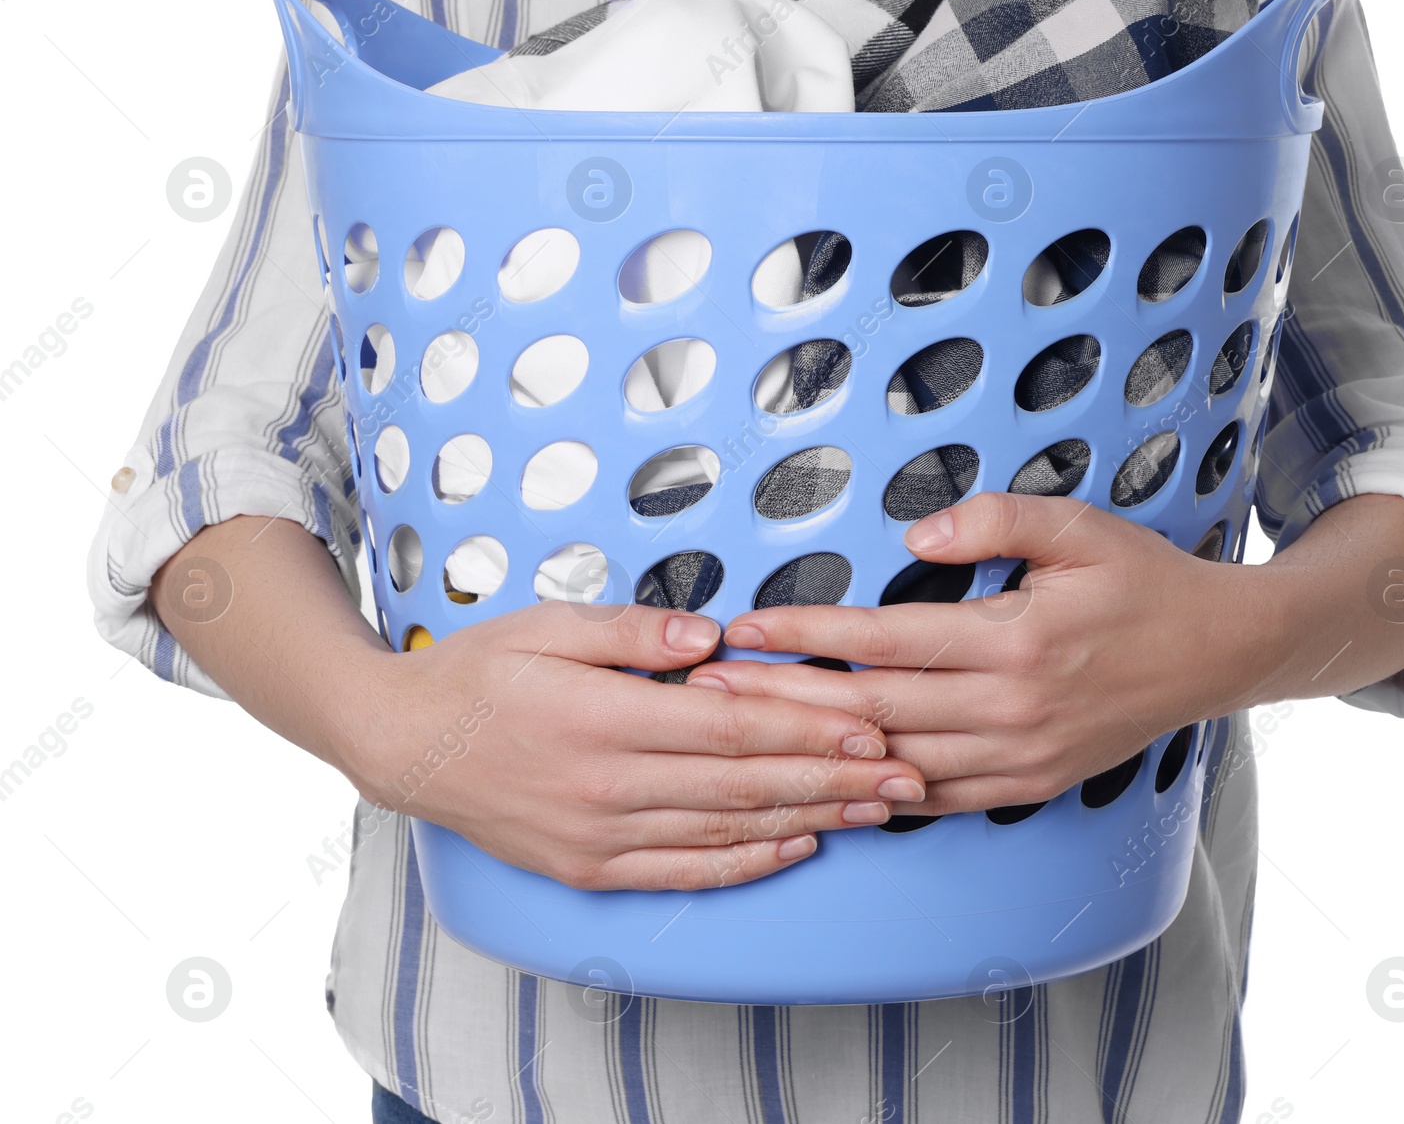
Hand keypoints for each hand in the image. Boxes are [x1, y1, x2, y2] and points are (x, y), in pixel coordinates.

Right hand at [341, 601, 926, 889]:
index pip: (731, 724)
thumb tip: (711, 637)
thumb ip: (633, 633)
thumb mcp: (547, 626)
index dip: (808, 725)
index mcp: (604, 718)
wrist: (405, 746)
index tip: (871, 723)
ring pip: (727, 830)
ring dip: (809, 819)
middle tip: (905, 775)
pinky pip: (684, 871)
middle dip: (834, 778)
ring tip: (874, 811)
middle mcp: (609, 786)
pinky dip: (746, 862)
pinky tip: (795, 847)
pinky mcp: (591, 868)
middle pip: (745, 782)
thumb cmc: (480, 671)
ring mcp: (601, 836)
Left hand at [684, 493, 1263, 815]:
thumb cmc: (1143, 581)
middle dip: (783, 699)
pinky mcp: (1031, 786)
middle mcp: (1013, 710)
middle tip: (712, 689)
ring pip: (895, 763)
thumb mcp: (1079, 526)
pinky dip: (878, 791)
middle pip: (871, 711)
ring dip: (816, 751)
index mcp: (1016, 640)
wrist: (1217, 652)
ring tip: (750, 736)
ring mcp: (1022, 758)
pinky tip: (831, 781)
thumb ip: (995, 519)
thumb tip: (914, 538)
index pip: (884, 642)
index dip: (807, 635)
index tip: (744, 627)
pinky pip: (938, 799)